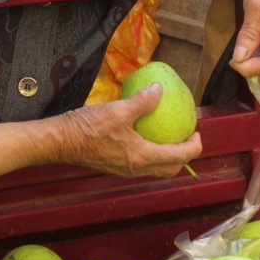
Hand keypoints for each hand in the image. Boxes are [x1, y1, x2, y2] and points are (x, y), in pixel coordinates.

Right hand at [58, 84, 201, 177]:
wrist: (61, 142)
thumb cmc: (88, 127)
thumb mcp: (118, 110)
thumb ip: (142, 101)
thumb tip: (159, 90)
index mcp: (142, 157)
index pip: (179, 157)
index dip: (194, 146)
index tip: (197, 133)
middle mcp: (136, 168)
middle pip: (170, 168)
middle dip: (183, 156)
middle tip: (185, 136)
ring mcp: (125, 170)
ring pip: (156, 168)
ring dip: (167, 156)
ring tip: (167, 136)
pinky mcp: (115, 167)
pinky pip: (142, 164)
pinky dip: (151, 154)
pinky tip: (144, 136)